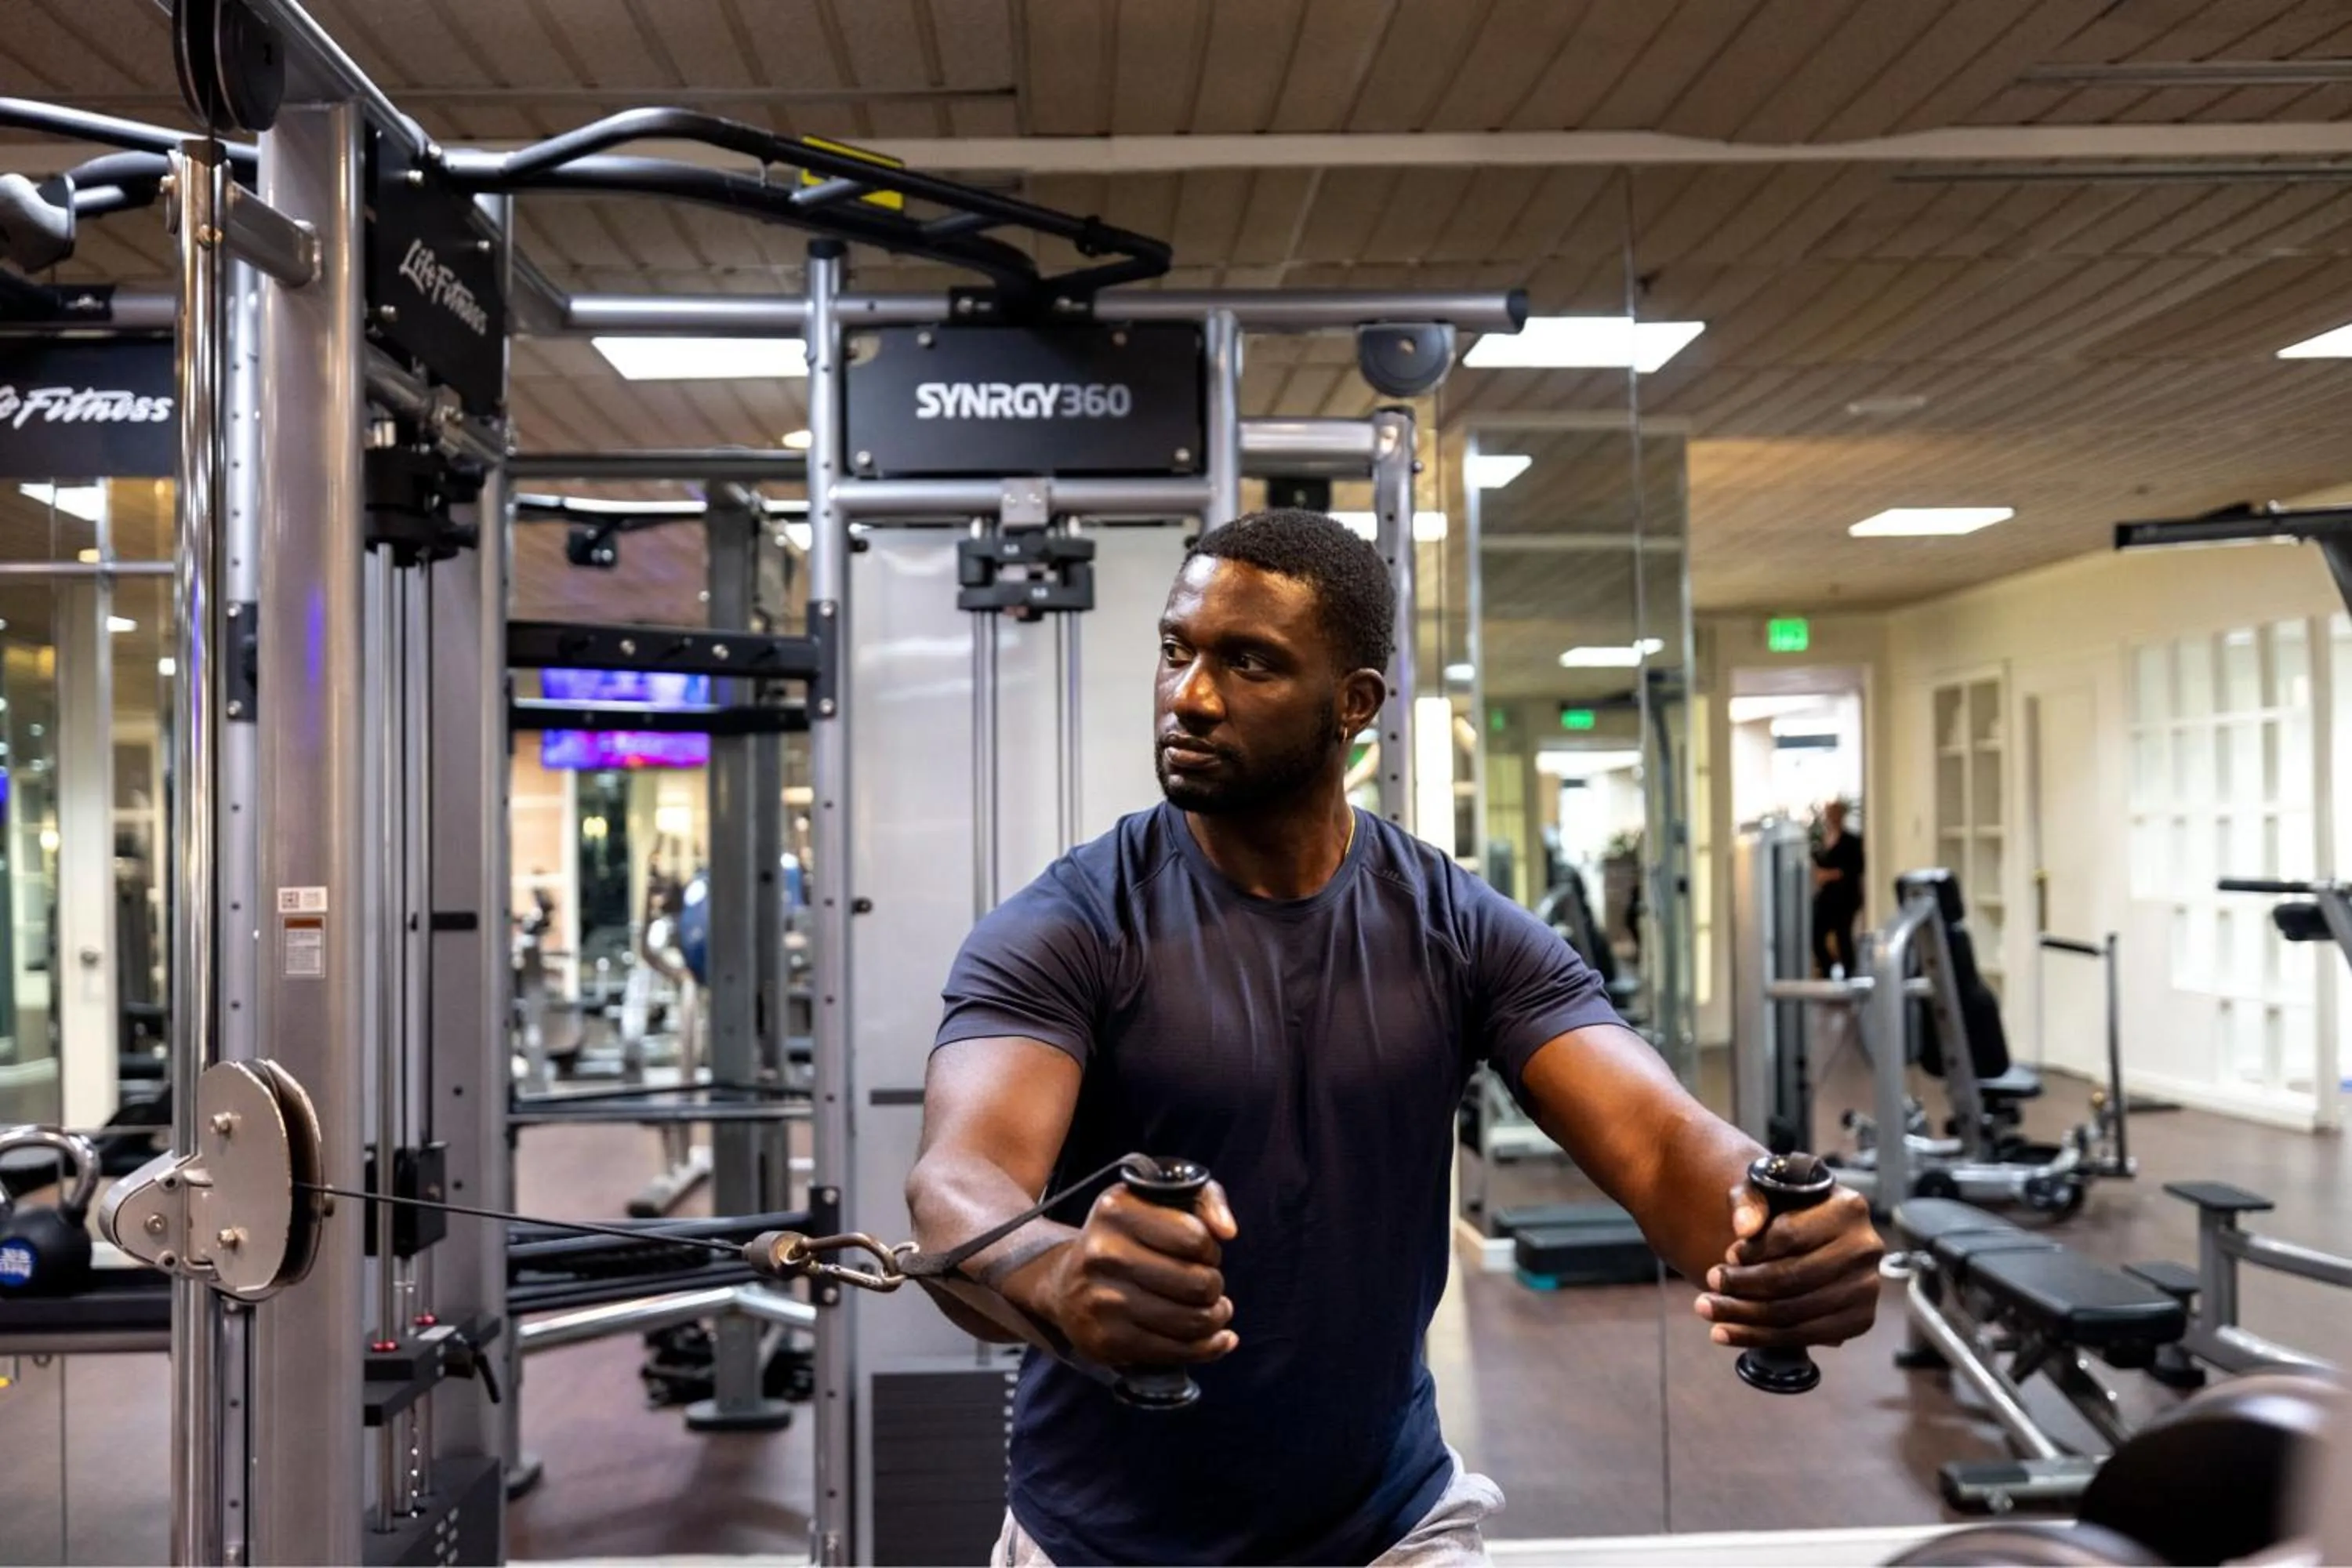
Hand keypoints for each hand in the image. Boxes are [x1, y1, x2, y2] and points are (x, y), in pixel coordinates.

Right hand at [1028, 1179, 1239, 1368]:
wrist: (1066, 1284)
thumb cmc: (1125, 1239)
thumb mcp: (1157, 1200)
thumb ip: (1204, 1199)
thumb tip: (1228, 1231)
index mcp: (1116, 1211)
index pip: (1195, 1238)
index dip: (1209, 1249)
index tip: (1201, 1253)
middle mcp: (1104, 1254)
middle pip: (1198, 1282)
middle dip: (1214, 1285)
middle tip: (1206, 1284)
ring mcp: (1103, 1301)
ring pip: (1192, 1320)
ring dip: (1215, 1317)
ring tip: (1213, 1310)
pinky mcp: (1108, 1341)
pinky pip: (1177, 1352)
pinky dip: (1208, 1348)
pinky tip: (1217, 1339)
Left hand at [1694, 1181, 1881, 1348]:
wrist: (1816, 1237)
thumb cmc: (1788, 1209)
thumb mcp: (1766, 1188)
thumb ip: (1750, 1200)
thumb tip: (1744, 1229)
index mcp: (1848, 1209)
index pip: (1790, 1236)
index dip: (1753, 1251)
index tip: (1726, 1257)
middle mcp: (1865, 1249)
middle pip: (1793, 1278)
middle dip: (1742, 1286)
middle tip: (1709, 1284)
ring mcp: (1867, 1288)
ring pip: (1795, 1312)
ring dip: (1744, 1316)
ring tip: (1708, 1309)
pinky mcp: (1860, 1320)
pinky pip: (1805, 1336)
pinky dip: (1762, 1337)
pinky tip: (1728, 1332)